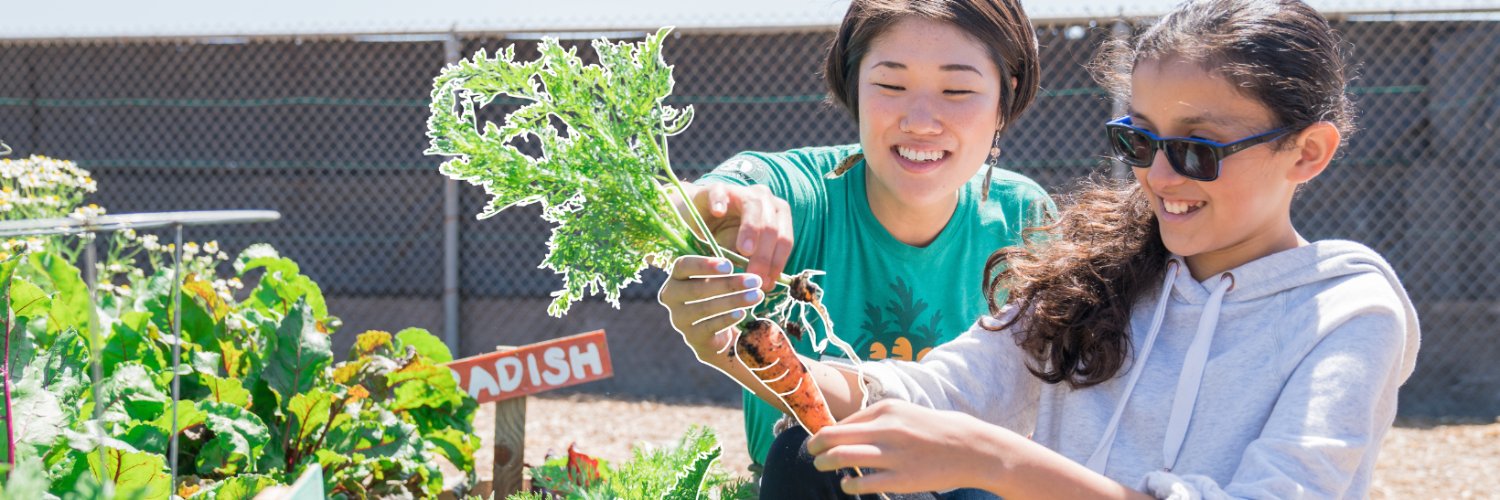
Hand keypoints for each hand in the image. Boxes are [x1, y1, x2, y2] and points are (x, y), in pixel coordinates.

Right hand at [658, 255, 765, 363]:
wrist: (712, 333)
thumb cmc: (715, 296)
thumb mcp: (717, 280)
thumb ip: (724, 273)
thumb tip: (747, 271)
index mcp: (676, 277)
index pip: (683, 266)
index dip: (704, 265)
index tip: (729, 266)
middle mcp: (671, 297)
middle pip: (696, 288)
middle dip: (728, 284)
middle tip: (754, 281)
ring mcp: (679, 318)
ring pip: (705, 308)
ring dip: (733, 301)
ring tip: (756, 296)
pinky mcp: (691, 336)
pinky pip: (709, 326)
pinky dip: (726, 319)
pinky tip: (741, 313)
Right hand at [690, 183, 793, 292]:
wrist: (697, 218)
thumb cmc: (724, 238)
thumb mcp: (742, 254)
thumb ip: (755, 264)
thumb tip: (765, 285)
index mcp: (777, 216)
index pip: (785, 240)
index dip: (777, 263)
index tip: (766, 284)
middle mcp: (765, 200)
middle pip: (771, 226)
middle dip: (764, 254)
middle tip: (753, 276)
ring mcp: (741, 191)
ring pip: (753, 206)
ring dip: (750, 229)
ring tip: (744, 251)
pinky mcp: (717, 187)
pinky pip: (721, 192)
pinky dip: (720, 201)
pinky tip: (718, 212)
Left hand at [806, 400, 1012, 495]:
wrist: (969, 448)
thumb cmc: (932, 430)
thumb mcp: (904, 414)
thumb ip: (874, 419)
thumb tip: (841, 431)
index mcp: (886, 411)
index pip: (842, 422)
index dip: (825, 433)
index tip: (819, 441)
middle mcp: (886, 430)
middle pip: (833, 437)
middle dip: (815, 446)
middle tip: (811, 453)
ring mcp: (893, 455)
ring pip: (841, 458)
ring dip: (824, 463)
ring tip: (822, 466)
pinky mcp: (901, 479)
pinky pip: (861, 483)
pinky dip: (848, 484)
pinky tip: (848, 484)